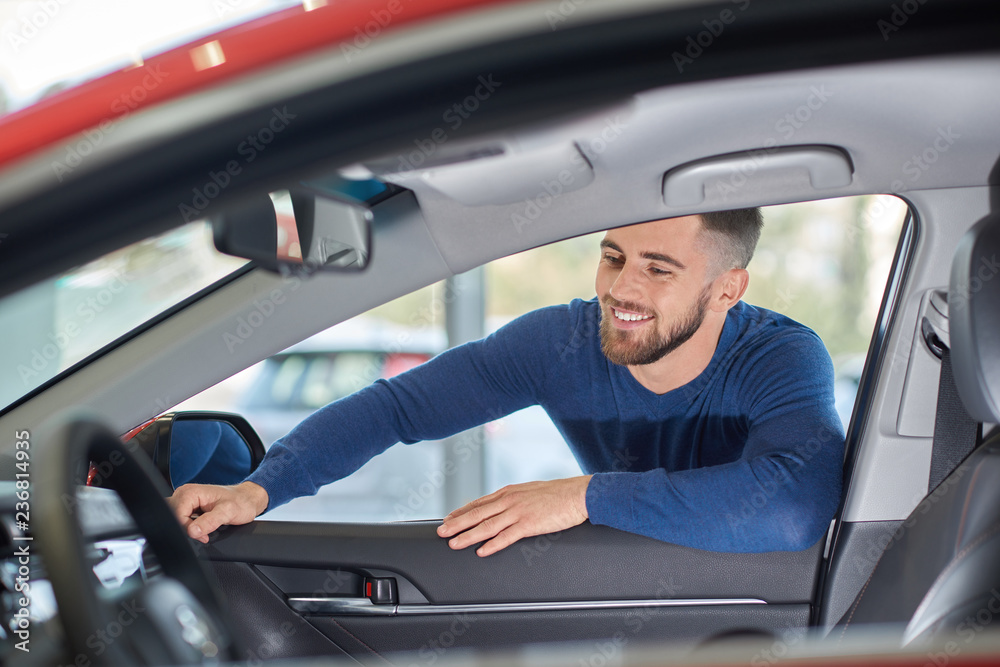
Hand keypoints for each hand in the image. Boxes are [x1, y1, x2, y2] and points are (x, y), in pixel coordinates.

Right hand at [167, 481, 268, 542]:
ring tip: (206, 526)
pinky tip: (203, 525)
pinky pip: (182, 521)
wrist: (247, 499)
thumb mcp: (227, 512)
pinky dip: (192, 527)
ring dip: (190, 528)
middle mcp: (185, 494)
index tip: (204, 535)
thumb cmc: (240, 502)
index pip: (177, 516)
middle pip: (174, 518)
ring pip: (177, 521)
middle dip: (188, 529)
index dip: (188, 529)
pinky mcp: (188, 507)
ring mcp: (186, 501)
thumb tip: (193, 531)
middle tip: (205, 531)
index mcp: (190, 492)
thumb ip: (210, 522)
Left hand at [436, 476, 591, 556]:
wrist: (578, 493)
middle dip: (456, 523)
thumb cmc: (558, 494)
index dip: (461, 511)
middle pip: (477, 514)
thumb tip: (504, 507)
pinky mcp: (529, 524)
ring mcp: (518, 512)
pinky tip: (481, 551)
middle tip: (441, 532)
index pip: (479, 503)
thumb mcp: (530, 491)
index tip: (448, 518)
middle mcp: (510, 500)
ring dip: (468, 535)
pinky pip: (506, 536)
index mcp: (509, 492)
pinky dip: (492, 544)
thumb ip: (515, 499)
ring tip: (454, 543)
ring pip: (487, 525)